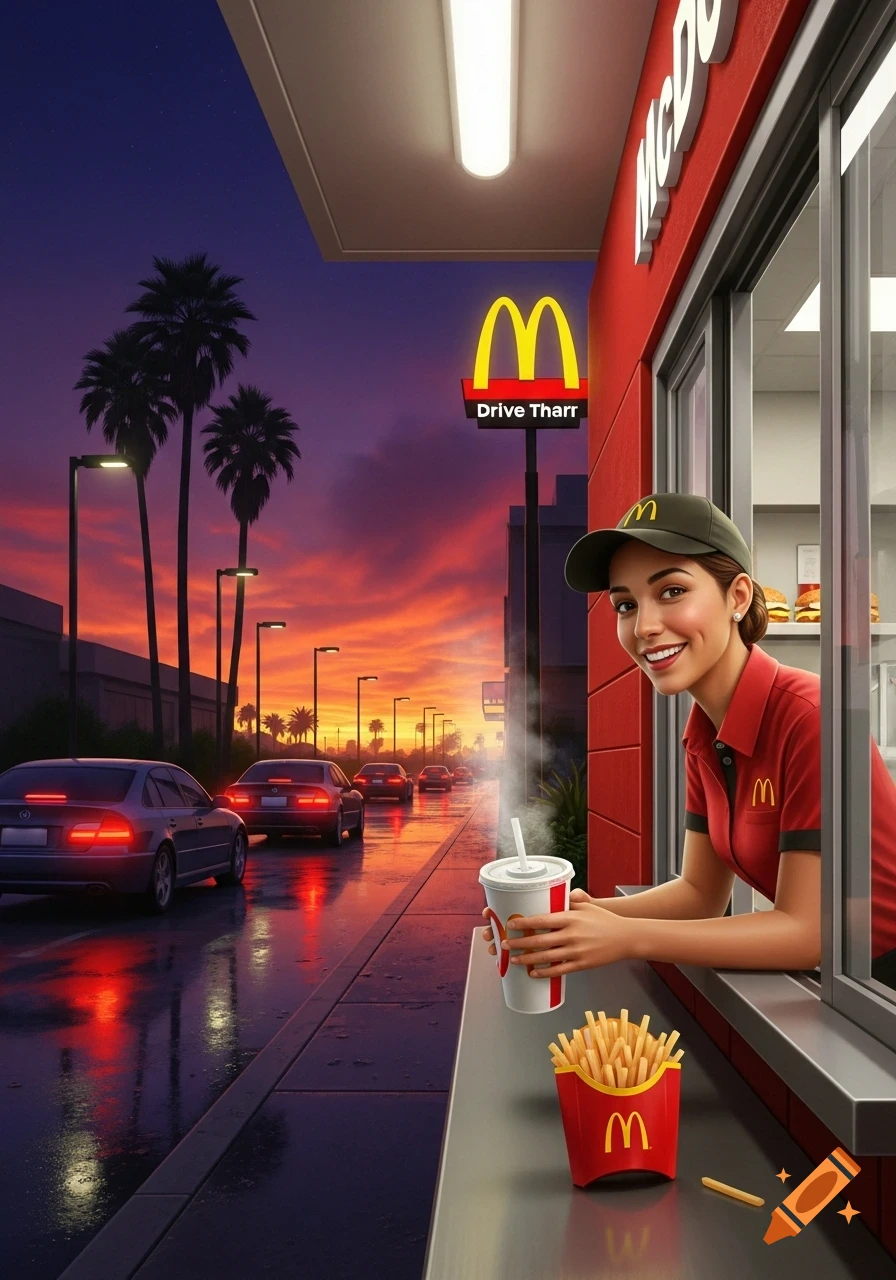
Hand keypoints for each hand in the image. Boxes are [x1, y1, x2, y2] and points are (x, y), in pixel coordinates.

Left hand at [485, 895, 637, 976]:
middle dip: (519, 943)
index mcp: (571, 918)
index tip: (510, 924)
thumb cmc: (605, 920)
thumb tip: (557, 893)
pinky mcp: (581, 964)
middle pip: (539, 940)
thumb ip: (570, 900)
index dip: (524, 923)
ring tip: (514, 960)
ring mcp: (576, 951)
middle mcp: (571, 934)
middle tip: (505, 945)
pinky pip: (559, 970)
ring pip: (546, 957)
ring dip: (527, 959)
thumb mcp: (587, 906)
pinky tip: (533, 973)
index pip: (542, 919)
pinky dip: (544, 972)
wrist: (626, 937)